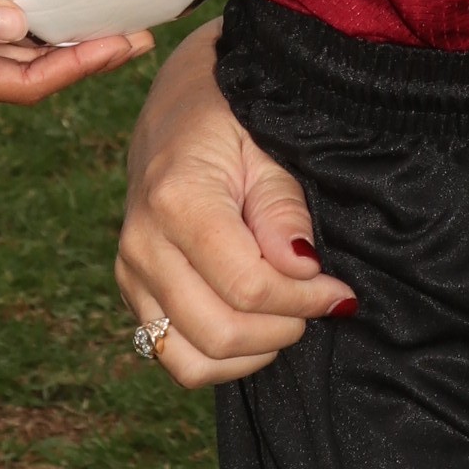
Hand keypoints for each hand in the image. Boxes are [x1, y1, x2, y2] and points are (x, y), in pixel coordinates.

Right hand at [115, 15, 353, 387]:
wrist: (176, 109)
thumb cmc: (233, 121)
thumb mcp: (269, 147)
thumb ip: (284, 209)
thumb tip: (301, 269)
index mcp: (177, 200)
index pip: (247, 286)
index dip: (304, 299)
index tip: (339, 289)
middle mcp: (142, 244)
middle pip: (219, 331)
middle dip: (283, 328)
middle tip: (318, 302)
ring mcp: (130, 273)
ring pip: (192, 360)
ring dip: (252, 352)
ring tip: (287, 315)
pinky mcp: (131, 292)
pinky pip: (174, 357)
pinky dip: (221, 358)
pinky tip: (257, 325)